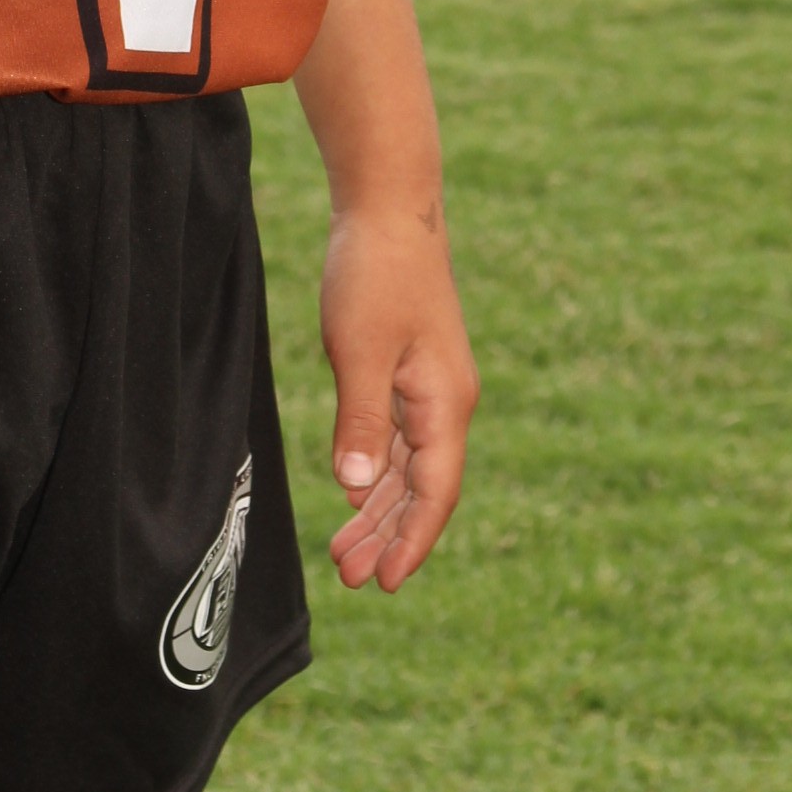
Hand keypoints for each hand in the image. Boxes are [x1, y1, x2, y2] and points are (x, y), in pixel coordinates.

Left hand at [321, 203, 478, 593]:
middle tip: (351, 581)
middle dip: (389, 537)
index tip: (385, 584)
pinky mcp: (409, 371)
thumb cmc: (375, 273)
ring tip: (344, 553)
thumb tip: (354, 490)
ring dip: (379, 510)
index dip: (412, 541)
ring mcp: (430, 388)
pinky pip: (398, 439)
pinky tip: (356, 495)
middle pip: (423, 489)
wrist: (388, 207)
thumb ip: (361, 419)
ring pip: (408, 468)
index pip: (435, 493)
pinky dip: (377, 472)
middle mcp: (446, 403)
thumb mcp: (359, 349)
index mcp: (445, 403)